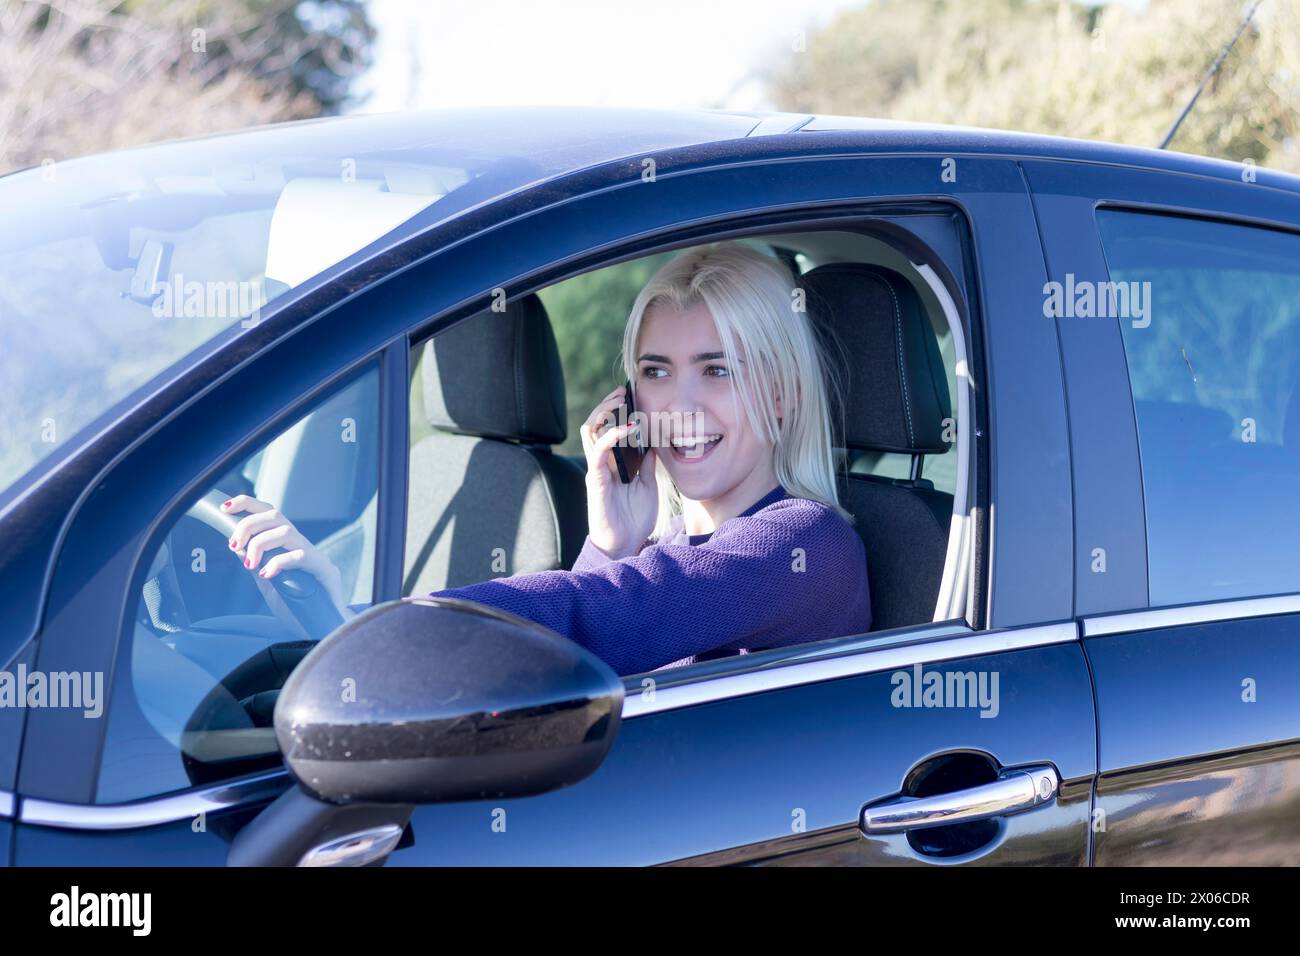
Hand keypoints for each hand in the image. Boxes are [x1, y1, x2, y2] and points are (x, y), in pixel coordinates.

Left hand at [222, 494, 349, 622]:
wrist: (320, 627)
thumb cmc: (296, 606)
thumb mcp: (268, 582)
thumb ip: (256, 564)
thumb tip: (237, 547)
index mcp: (287, 544)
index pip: (269, 513)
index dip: (248, 505)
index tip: (226, 509)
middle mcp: (301, 544)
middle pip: (276, 515)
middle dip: (249, 525)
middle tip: (233, 545)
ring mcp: (314, 555)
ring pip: (286, 531)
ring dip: (260, 543)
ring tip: (250, 565)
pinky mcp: (324, 570)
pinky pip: (299, 556)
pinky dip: (278, 562)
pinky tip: (267, 574)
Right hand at [579, 386, 659, 558]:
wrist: (626, 544)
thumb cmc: (634, 518)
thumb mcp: (648, 485)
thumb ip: (647, 464)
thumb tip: (655, 443)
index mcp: (613, 463)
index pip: (609, 429)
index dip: (617, 412)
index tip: (632, 396)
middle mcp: (602, 462)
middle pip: (596, 424)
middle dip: (607, 405)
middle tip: (623, 392)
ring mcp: (597, 469)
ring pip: (591, 430)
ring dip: (604, 412)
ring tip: (620, 401)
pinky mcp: (596, 478)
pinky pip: (598, 449)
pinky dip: (612, 434)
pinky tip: (628, 428)